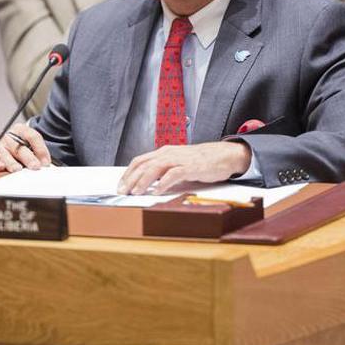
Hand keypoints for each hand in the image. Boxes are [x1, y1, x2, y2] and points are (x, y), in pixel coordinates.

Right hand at [0, 124, 50, 172]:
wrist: (9, 147)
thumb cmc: (22, 147)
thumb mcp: (33, 146)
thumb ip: (39, 153)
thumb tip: (45, 164)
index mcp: (20, 129)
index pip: (32, 136)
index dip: (40, 149)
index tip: (46, 162)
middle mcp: (7, 136)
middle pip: (18, 147)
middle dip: (27, 157)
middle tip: (34, 166)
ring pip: (4, 153)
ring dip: (11, 162)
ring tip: (17, 169)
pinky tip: (0, 167)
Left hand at [117, 141, 251, 195]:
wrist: (223, 155)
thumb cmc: (200, 161)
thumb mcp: (177, 162)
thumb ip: (163, 170)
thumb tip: (146, 183)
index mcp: (163, 152)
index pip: (139, 161)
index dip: (128, 173)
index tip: (121, 186)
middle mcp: (168, 153)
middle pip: (144, 165)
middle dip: (131, 179)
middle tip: (123, 192)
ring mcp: (179, 159)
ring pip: (155, 168)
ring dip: (143, 181)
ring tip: (136, 192)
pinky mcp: (191, 167)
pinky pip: (173, 174)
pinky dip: (163, 183)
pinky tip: (157, 192)